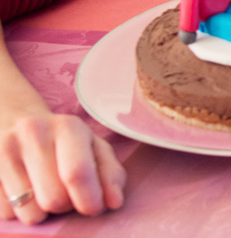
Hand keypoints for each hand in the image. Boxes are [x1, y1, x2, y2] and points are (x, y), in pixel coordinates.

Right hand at [0, 113, 125, 224]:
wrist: (18, 122)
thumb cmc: (65, 142)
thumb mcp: (94, 148)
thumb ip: (110, 174)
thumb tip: (114, 202)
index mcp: (67, 127)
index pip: (77, 173)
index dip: (89, 200)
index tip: (93, 208)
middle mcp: (33, 134)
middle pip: (54, 198)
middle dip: (65, 206)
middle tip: (65, 194)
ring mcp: (3, 152)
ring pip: (29, 212)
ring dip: (42, 212)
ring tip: (43, 191)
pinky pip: (5, 214)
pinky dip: (17, 212)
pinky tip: (22, 190)